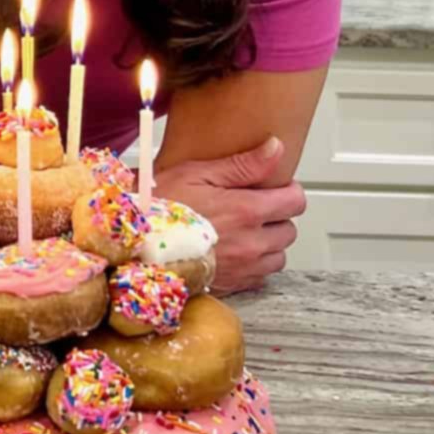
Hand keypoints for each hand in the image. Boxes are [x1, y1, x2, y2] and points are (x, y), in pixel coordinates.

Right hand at [154, 136, 303, 294]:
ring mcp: (243, 267)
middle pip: (289, 230)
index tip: (273, 186)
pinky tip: (235, 251)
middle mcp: (251, 242)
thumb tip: (276, 148)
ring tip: (246, 230)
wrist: (137, 246)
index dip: (287, 190)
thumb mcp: (198, 173)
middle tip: (254, 206)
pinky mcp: (232, 285)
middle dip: (277, 216)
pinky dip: (255, 264)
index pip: (295, 201)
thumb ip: (242, 164)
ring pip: (278, 256)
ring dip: (269, 243)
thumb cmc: (161, 207)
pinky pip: (260, 276)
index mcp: (247, 210)